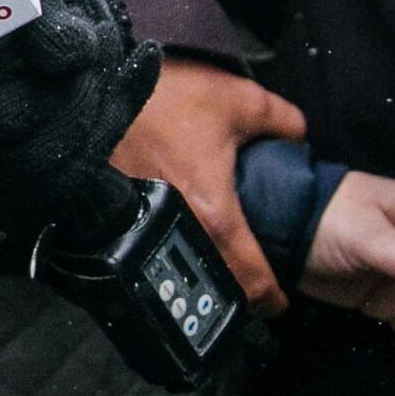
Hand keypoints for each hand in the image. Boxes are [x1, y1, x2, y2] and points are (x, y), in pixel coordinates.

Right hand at [114, 56, 305, 313]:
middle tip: (253, 283)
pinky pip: (153, 249)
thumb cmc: (163, 100)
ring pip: (184, 272)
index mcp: (215, 214)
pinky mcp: (120, 219)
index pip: (252, 280)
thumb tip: (298, 136)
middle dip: (238, 291)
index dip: (272, 298)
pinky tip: (182, 234)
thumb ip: (281, 120)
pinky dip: (172, 251)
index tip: (278, 300)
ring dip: (205, 275)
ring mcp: (145, 231)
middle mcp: (181, 231)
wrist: (96, 95)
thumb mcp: (237, 99)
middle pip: (216, 287)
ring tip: (220, 264)